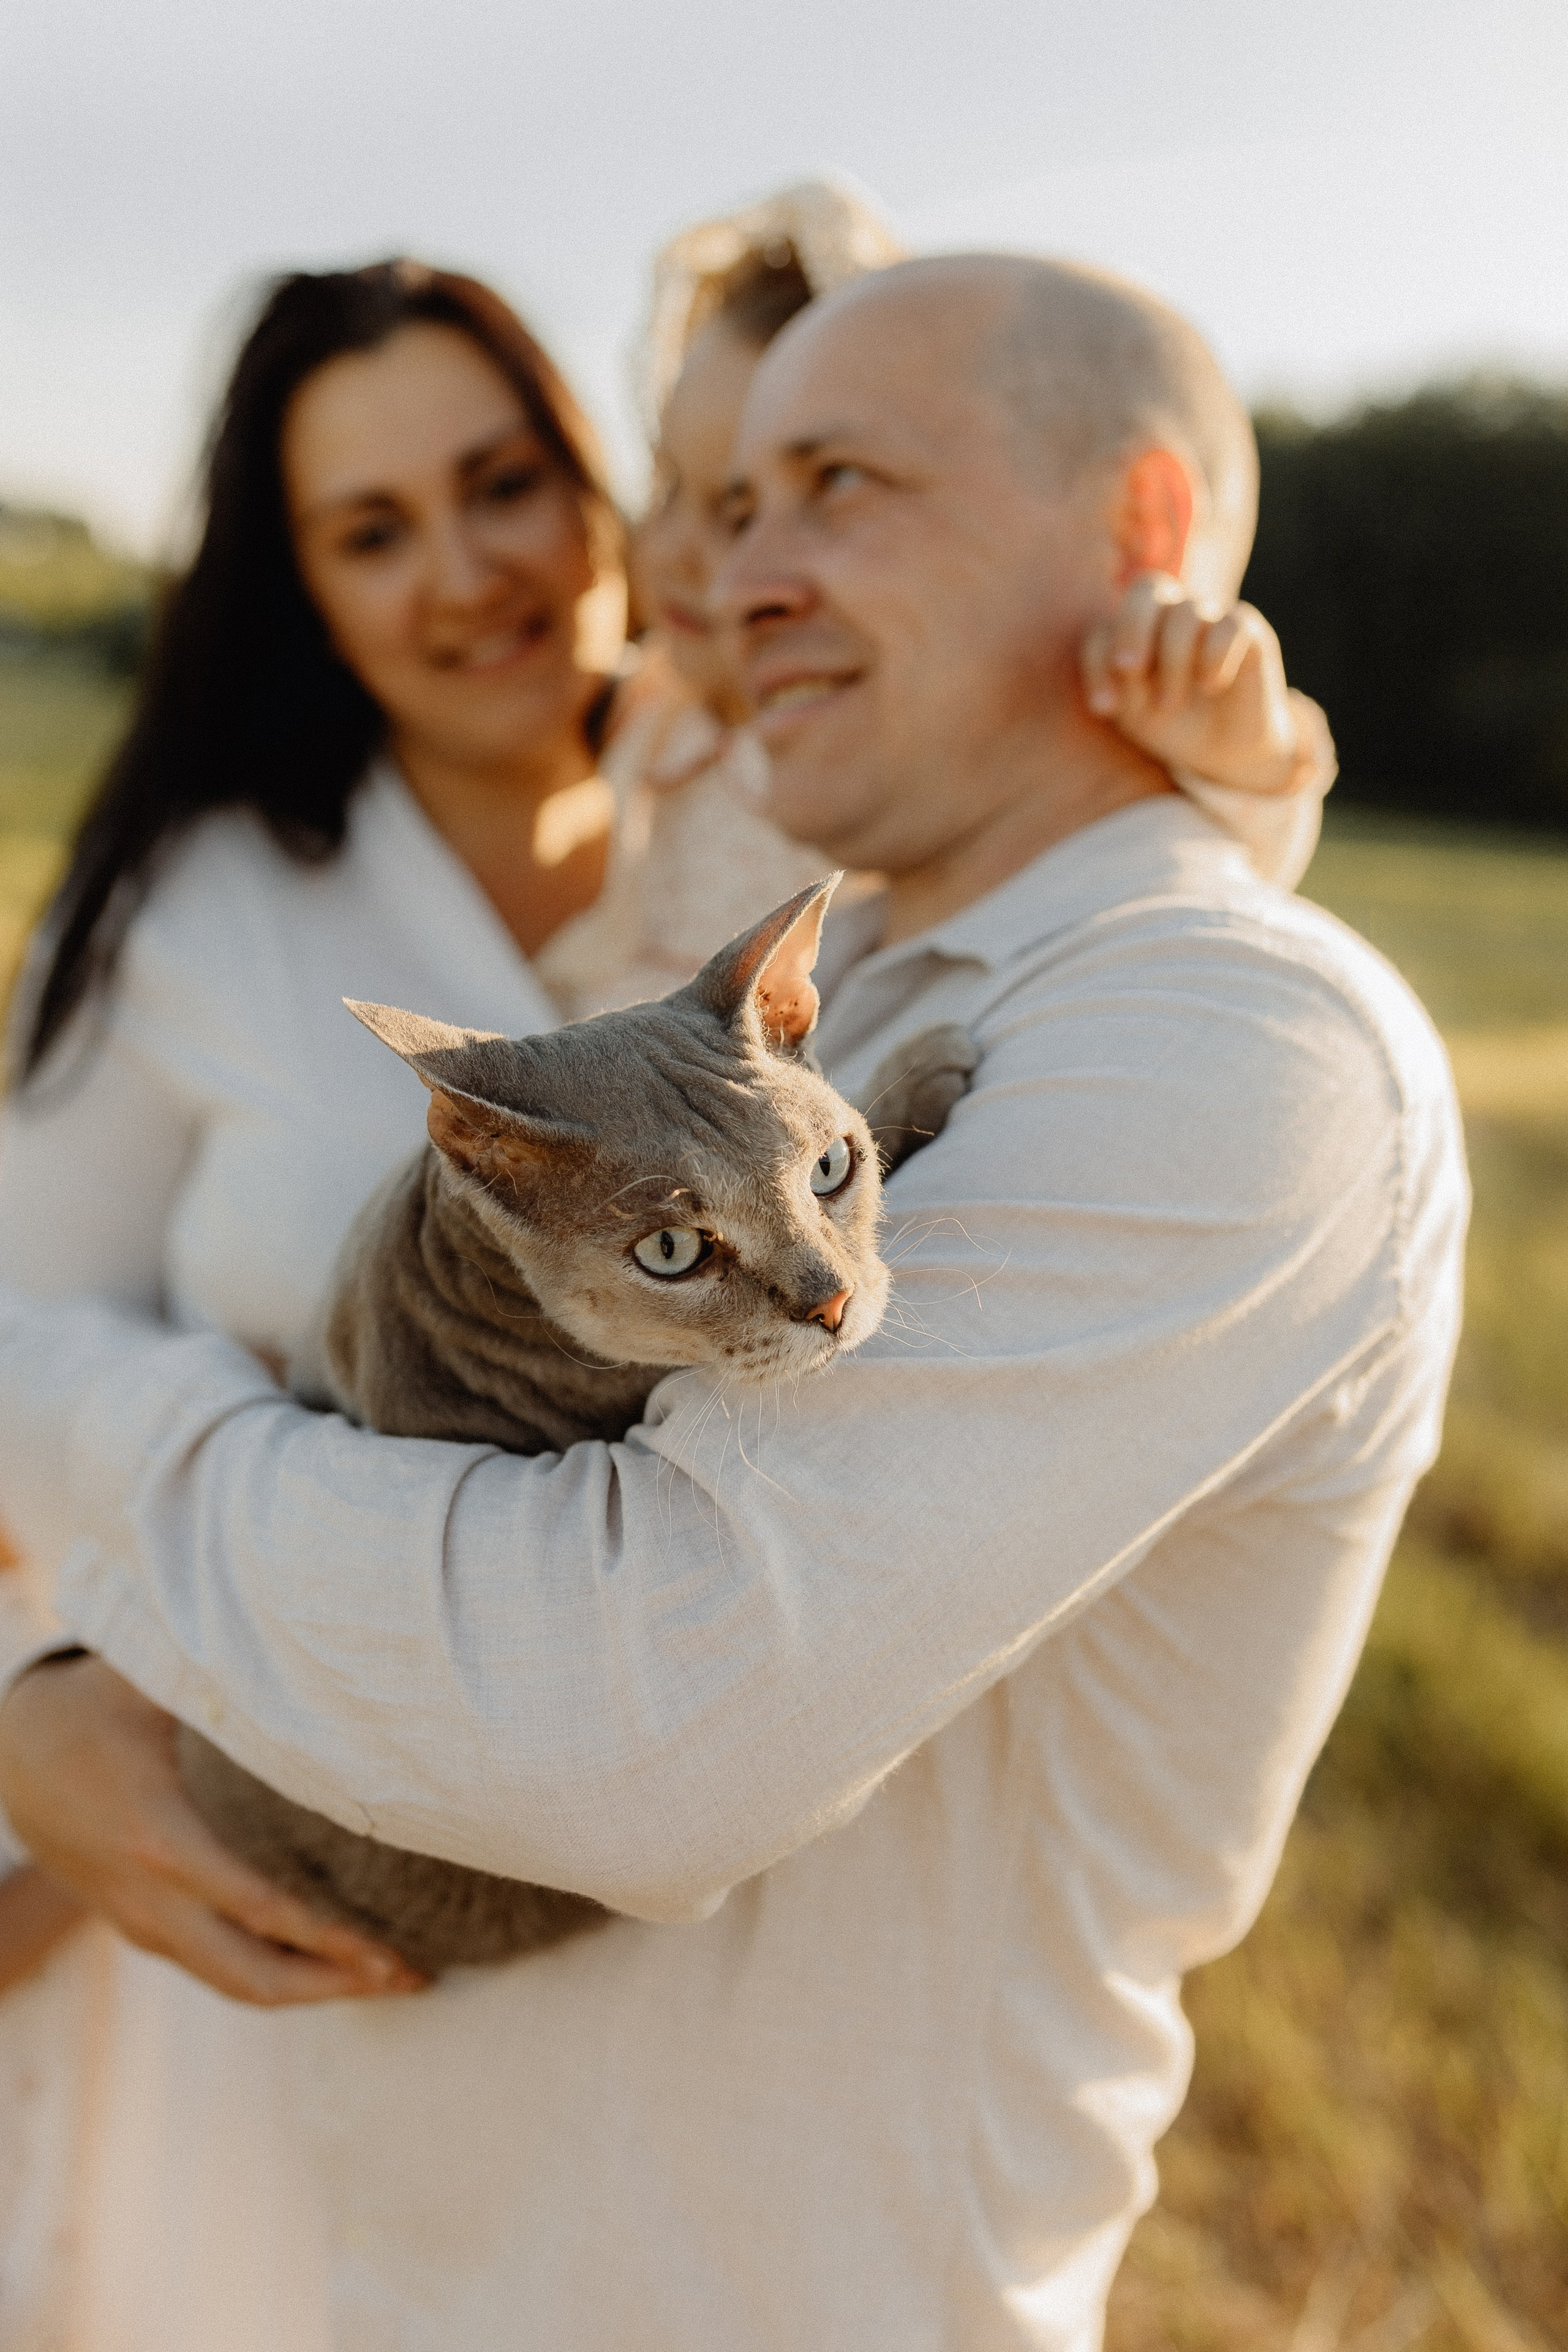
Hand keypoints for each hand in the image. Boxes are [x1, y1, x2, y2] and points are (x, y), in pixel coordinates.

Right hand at [0, 1656, 423, 2005]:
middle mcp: (152, 1899)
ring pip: (233, 1984)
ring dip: (310, 1989)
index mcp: (164, 1841)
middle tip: (415, 1977)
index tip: (394, 1954)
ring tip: (386, 1976)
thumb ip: (230, 1683)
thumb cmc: (95, 1708)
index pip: (264, 1910)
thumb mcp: (153, 1686)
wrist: (9, 1753)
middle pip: (254, 1976)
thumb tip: (316, 1660)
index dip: (332, 1940)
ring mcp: (141, 1923)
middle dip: (337, 1984)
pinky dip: (272, 1974)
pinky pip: (213, 1969)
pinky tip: (325, 1961)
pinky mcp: (138, 1927)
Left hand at [1081, 572, 1330, 796]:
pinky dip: (1214, 655)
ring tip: (1170, 703)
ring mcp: (1210, 618)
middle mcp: (1172, 614)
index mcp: (1135, 631)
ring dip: (1173, 660)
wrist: (1222, 751)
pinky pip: (1229, 624)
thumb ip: (1120, 681)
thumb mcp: (1135, 713)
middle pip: (1148, 588)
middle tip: (1130, 670)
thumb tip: (1119, 665)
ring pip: (1186, 611)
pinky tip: (1211, 685)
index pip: (1108, 627)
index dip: (1100, 660)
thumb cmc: (1172, 726)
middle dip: (1132, 628)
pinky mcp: (1247, 629)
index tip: (1105, 708)